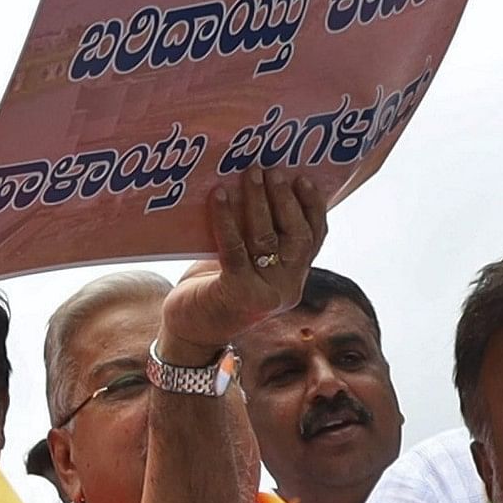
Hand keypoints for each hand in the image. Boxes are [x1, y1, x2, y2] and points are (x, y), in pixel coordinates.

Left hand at [158, 170, 332, 359]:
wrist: (188, 333)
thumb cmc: (214, 289)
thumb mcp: (245, 263)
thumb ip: (258, 238)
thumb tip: (258, 185)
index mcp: (294, 278)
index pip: (314, 238)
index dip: (312, 207)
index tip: (303, 178)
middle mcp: (286, 287)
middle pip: (295, 236)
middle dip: (284, 199)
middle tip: (273, 169)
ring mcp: (264, 293)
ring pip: (267, 239)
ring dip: (258, 202)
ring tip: (251, 174)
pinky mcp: (236, 293)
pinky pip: (234, 249)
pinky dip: (226, 219)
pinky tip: (219, 196)